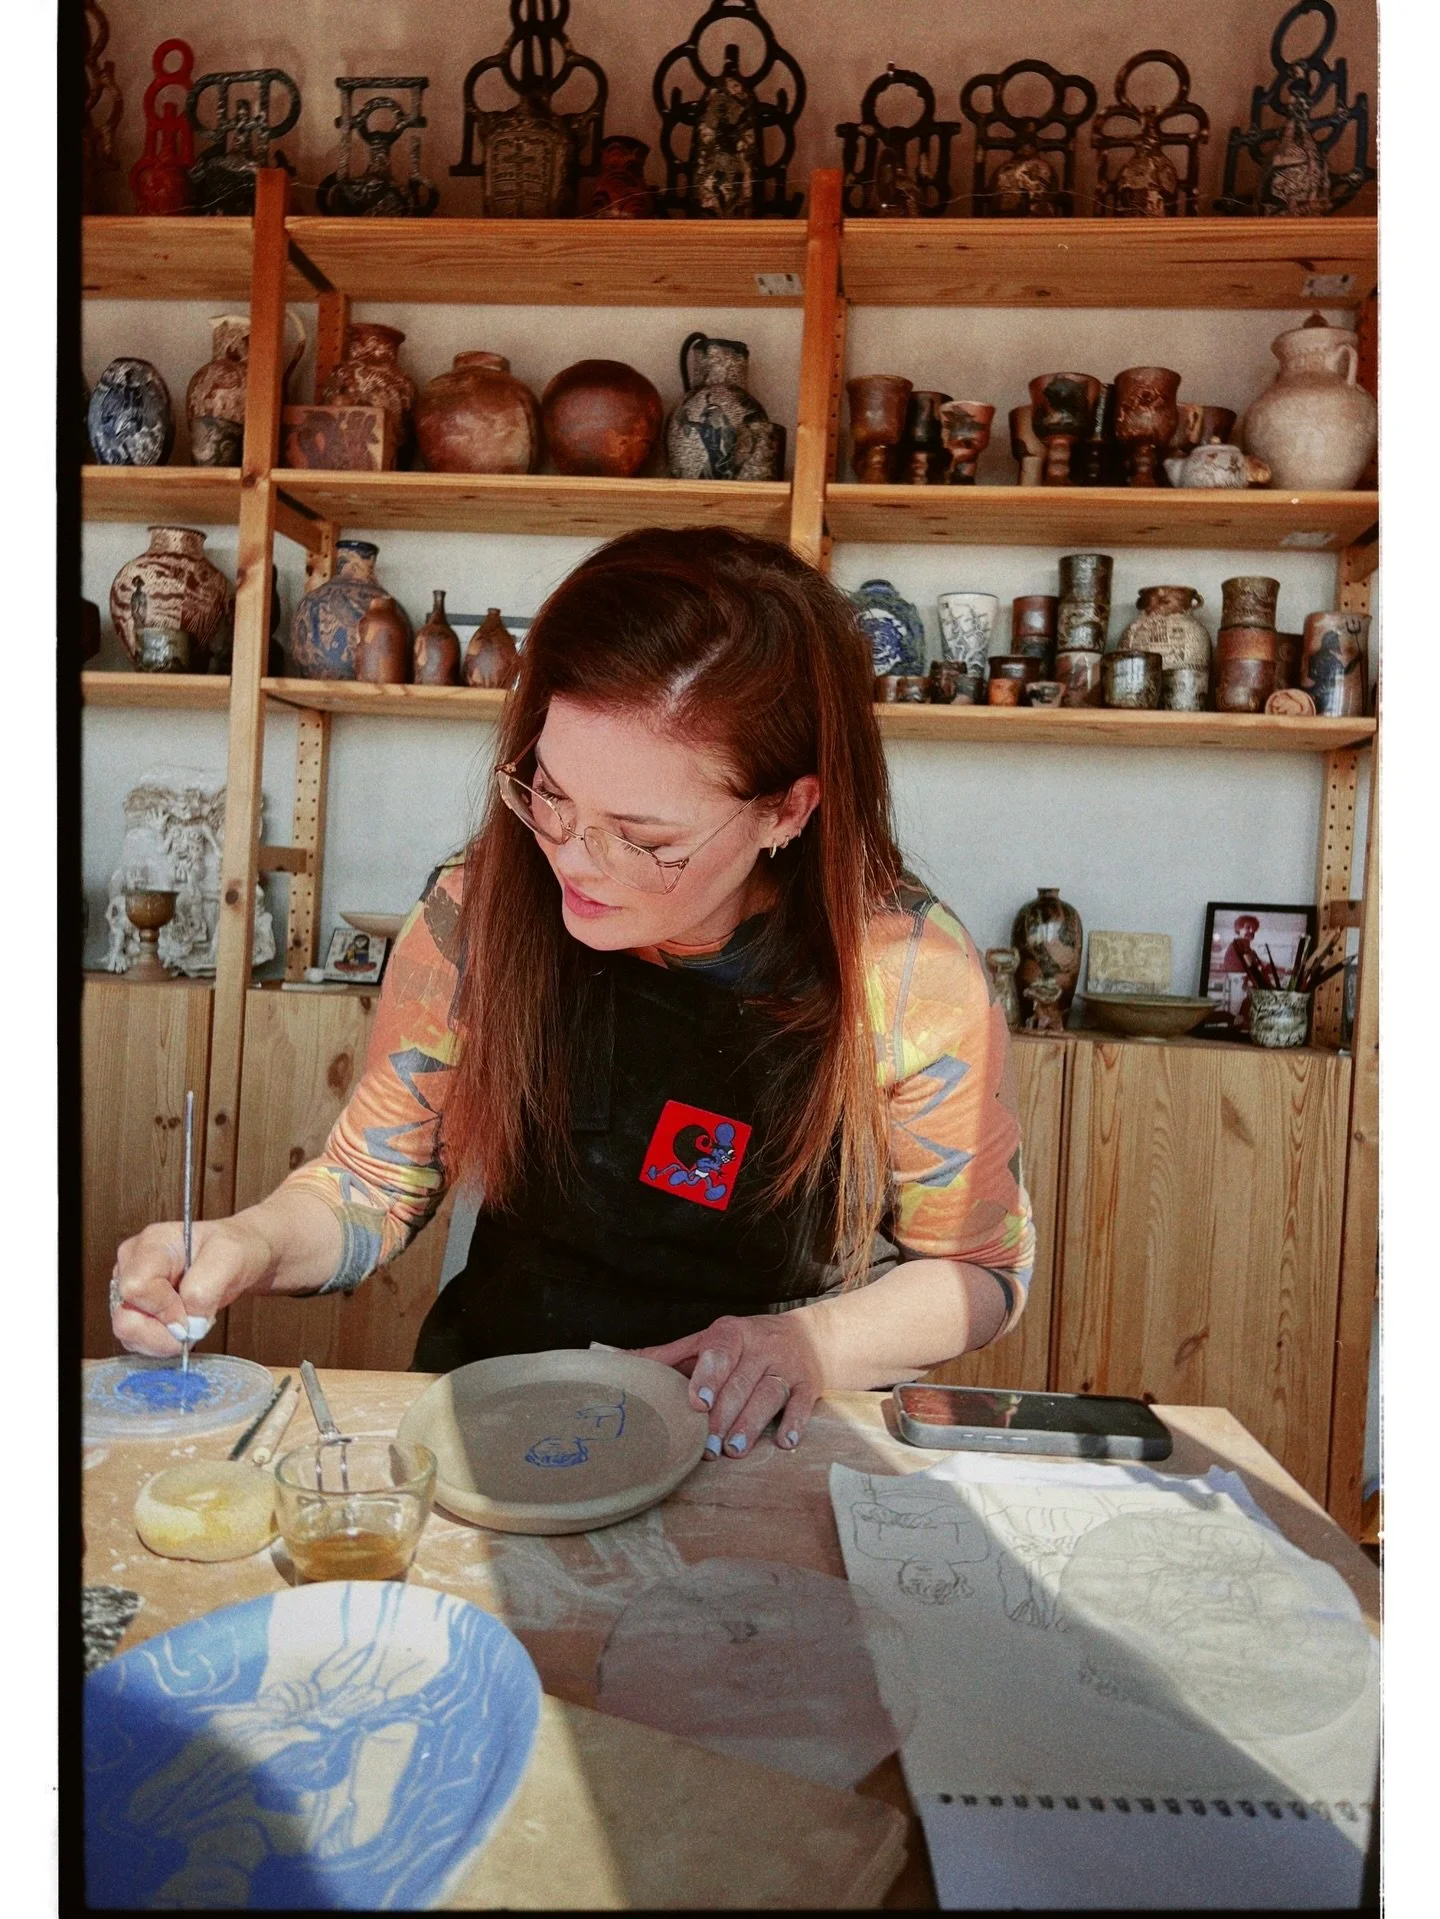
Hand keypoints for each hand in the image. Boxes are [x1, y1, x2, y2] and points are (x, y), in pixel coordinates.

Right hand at [110, 1216, 275, 1356]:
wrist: (238, 1258)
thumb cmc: (233, 1250)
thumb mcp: (230, 1257)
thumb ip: (206, 1288)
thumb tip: (189, 1322)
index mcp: (151, 1245)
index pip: (136, 1287)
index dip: (164, 1309)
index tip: (193, 1312)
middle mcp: (132, 1266)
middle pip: (125, 1318)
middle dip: (164, 1332)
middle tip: (195, 1322)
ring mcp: (129, 1291)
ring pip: (129, 1335)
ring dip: (165, 1339)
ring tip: (191, 1320)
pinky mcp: (134, 1312)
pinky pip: (137, 1341)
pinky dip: (163, 1343)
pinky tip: (182, 1326)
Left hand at [632, 1309, 831, 1459]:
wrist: (807, 1337)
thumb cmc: (743, 1346)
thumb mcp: (705, 1343)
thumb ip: (664, 1357)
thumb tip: (613, 1360)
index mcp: (732, 1333)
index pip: (720, 1351)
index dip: (709, 1376)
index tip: (697, 1401)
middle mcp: (761, 1347)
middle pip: (741, 1383)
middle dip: (723, 1416)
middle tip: (706, 1446)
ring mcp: (787, 1366)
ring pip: (768, 1395)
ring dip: (751, 1424)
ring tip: (733, 1449)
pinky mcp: (809, 1385)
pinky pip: (802, 1405)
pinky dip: (794, 1424)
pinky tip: (784, 1443)